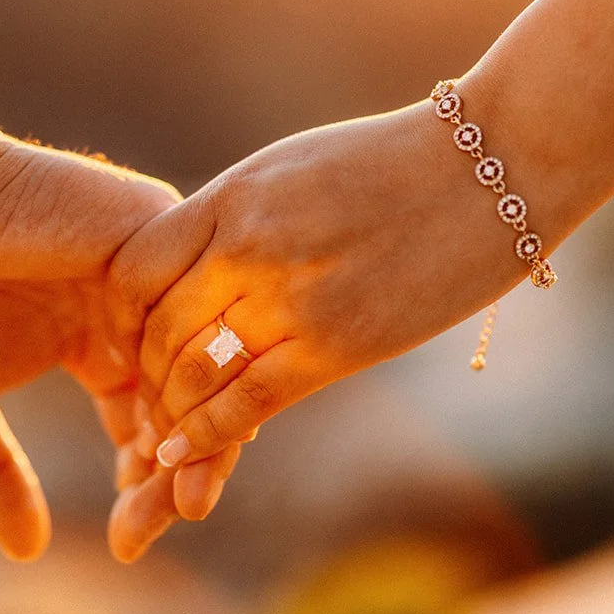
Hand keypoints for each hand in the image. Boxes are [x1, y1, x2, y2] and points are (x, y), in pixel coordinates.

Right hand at [0, 132, 181, 560]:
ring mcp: (152, 268)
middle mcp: (138, 309)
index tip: (128, 540)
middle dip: (178, 470)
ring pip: (200, 359)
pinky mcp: (157, 227)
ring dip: (192, 428)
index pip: (148, 422)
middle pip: (186, 402)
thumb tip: (26, 556)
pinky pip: (192, 303)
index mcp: (97, 342)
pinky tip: (170, 421)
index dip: (147, 483)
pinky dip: (185, 365)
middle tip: (159, 525)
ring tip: (171, 489)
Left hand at [107, 99, 550, 554]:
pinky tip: (180, 451)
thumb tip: (196, 258)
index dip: (119, 317)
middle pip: (156, 327)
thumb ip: (239, 214)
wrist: (493, 163)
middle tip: (136, 406)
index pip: (134, 268)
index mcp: (235, 195)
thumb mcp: (297, 168)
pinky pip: (247, 400)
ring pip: (191, 370)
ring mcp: (290, 295)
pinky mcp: (337, 343)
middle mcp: (248, 243)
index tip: (125, 341)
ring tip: (158, 434)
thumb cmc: (398, 161)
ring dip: (167, 410)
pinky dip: (203, 433)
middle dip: (138, 375)